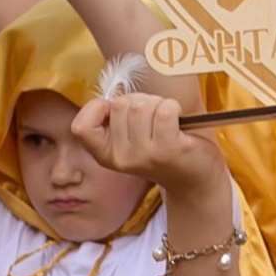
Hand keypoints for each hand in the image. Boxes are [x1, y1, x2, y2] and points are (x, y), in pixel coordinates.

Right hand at [70, 87, 227, 211]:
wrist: (194, 178)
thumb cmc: (160, 148)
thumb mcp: (128, 140)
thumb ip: (113, 120)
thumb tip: (110, 98)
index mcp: (105, 155)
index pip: (81, 127)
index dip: (97, 108)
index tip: (115, 110)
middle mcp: (122, 158)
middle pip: (120, 105)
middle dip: (138, 101)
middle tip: (152, 116)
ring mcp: (145, 155)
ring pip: (141, 105)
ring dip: (158, 103)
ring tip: (166, 119)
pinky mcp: (169, 149)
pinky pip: (165, 110)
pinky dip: (174, 107)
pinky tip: (178, 120)